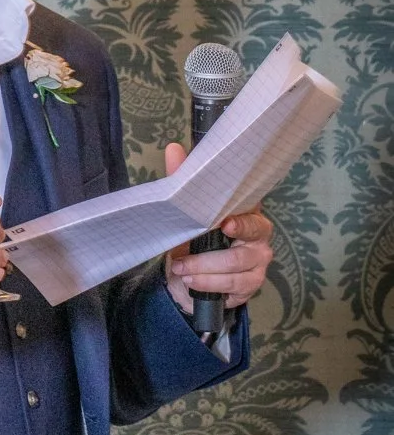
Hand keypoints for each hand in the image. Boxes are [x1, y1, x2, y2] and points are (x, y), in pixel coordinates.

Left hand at [162, 142, 273, 315]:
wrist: (189, 276)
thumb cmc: (193, 239)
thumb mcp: (185, 212)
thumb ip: (182, 181)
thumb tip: (174, 149)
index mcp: (247, 212)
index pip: (252, 211)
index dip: (242, 218)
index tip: (225, 223)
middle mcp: (259, 236)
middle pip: (248, 240)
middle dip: (212, 252)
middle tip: (183, 258)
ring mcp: (258, 261)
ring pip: (236, 266)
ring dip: (204, 270)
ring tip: (181, 270)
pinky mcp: (252, 284)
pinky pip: (233, 286)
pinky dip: (209, 284)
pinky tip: (191, 282)